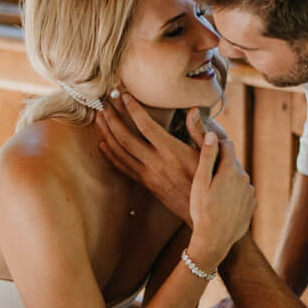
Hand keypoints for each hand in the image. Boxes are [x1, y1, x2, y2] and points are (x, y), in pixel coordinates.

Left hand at [95, 95, 224, 223]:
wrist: (204, 212)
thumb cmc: (209, 180)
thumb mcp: (209, 155)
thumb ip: (199, 132)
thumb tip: (192, 110)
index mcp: (172, 152)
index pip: (147, 126)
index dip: (133, 109)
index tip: (124, 95)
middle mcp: (156, 163)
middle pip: (126, 138)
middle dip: (113, 117)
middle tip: (104, 101)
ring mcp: (148, 175)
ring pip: (120, 151)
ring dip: (106, 133)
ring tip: (98, 116)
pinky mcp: (145, 183)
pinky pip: (122, 167)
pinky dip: (110, 154)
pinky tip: (102, 142)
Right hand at [187, 130, 254, 269]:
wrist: (214, 240)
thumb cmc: (203, 211)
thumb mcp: (200, 182)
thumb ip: (207, 157)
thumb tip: (212, 135)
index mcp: (231, 170)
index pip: (227, 145)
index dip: (216, 145)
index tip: (207, 150)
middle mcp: (245, 178)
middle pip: (233, 163)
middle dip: (221, 165)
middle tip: (207, 179)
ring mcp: (250, 193)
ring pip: (238, 179)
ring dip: (229, 181)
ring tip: (214, 195)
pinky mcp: (252, 205)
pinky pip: (243, 193)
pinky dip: (235, 194)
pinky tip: (223, 205)